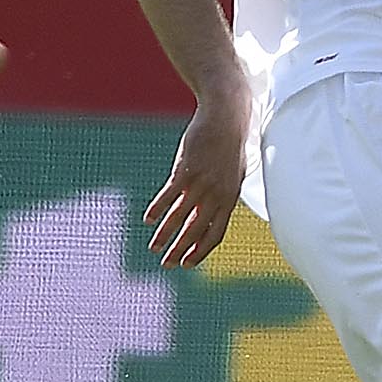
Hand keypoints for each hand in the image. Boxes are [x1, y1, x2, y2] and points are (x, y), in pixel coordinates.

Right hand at [144, 88, 247, 267]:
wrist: (226, 117)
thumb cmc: (230, 145)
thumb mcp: (232, 174)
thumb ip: (222, 197)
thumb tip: (210, 216)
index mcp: (230, 199)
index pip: (215, 234)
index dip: (201, 251)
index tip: (187, 264)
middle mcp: (216, 194)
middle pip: (196, 230)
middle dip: (180, 250)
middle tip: (167, 264)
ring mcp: (201, 183)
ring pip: (179, 216)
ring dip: (165, 235)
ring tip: (154, 248)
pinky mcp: (185, 170)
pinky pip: (168, 195)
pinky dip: (157, 209)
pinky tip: (148, 220)